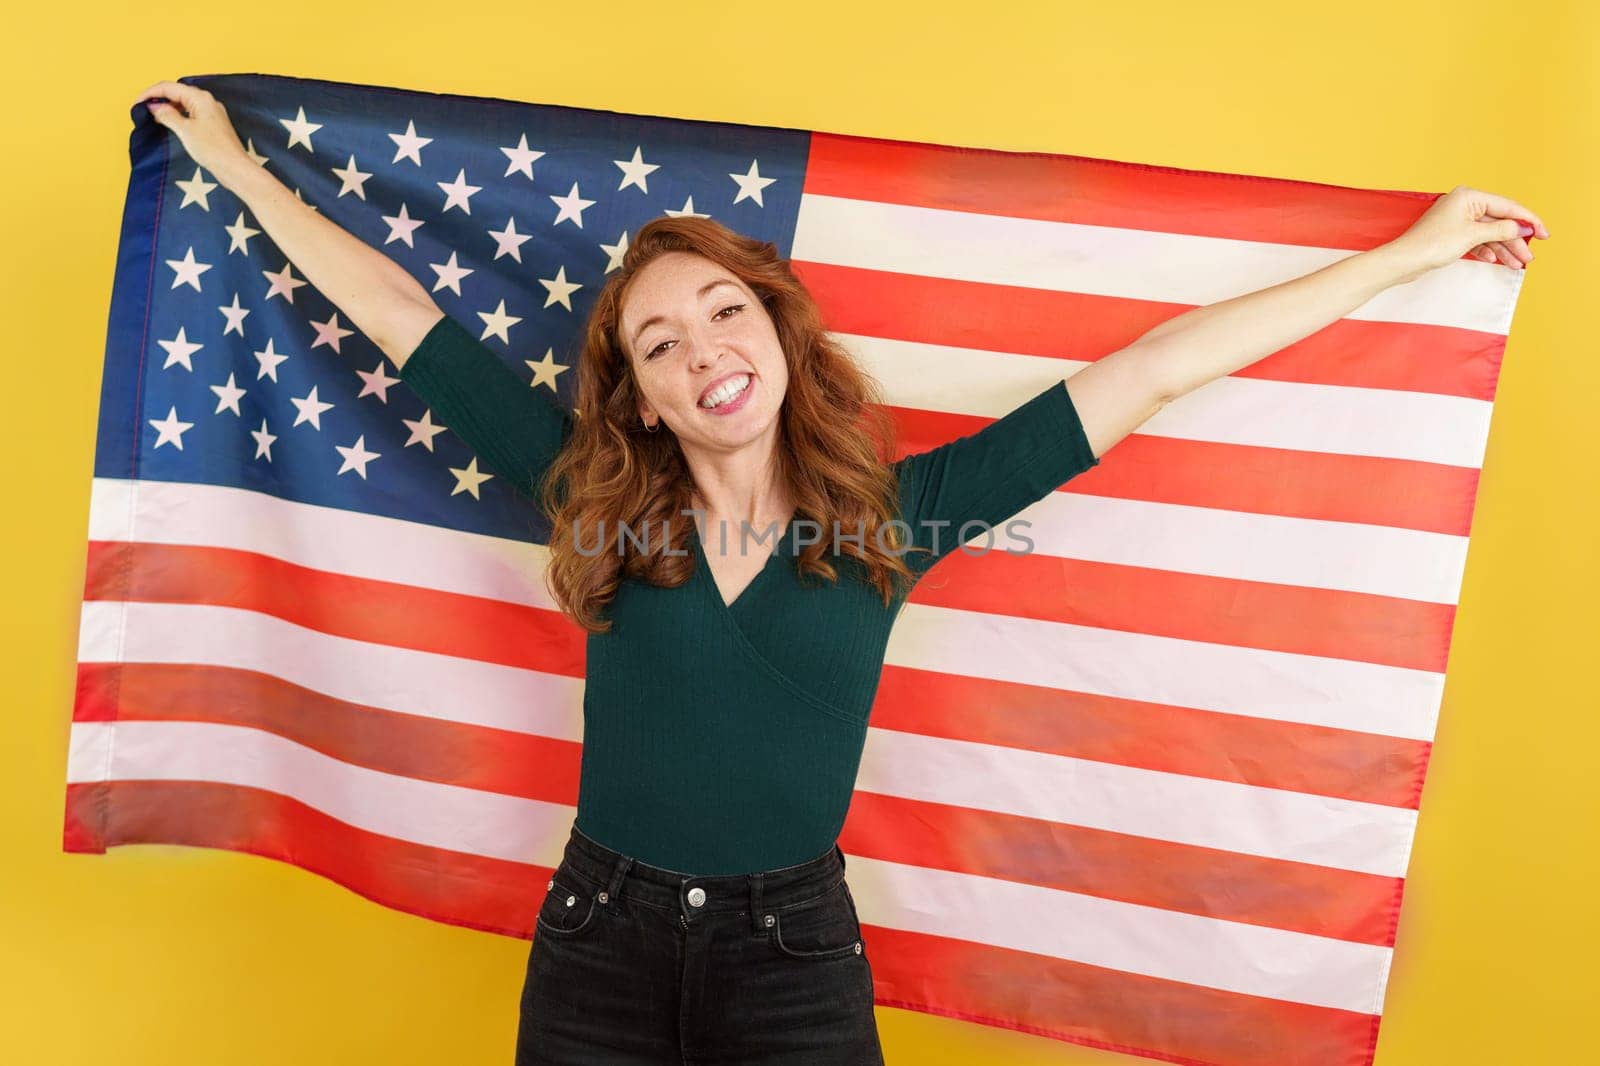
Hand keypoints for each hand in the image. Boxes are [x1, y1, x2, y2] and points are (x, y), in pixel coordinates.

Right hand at [131, 80, 250, 185]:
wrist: (234, 168)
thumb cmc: (213, 149)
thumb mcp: (184, 130)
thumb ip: (167, 115)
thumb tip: (155, 106)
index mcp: (200, 98)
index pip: (169, 87)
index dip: (150, 93)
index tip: (137, 103)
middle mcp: (207, 102)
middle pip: (177, 92)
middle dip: (159, 98)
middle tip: (143, 109)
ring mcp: (211, 113)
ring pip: (184, 103)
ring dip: (168, 107)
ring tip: (153, 117)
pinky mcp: (213, 124)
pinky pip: (191, 113)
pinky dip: (178, 115)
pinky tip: (170, 123)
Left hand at [1387, 185, 1549, 278]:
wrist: (1404, 261)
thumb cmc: (1432, 244)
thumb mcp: (1473, 236)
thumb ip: (1501, 230)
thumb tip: (1521, 228)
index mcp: (1469, 196)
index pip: (1507, 206)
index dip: (1528, 221)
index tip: (1544, 234)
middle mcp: (1464, 204)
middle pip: (1499, 222)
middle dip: (1515, 240)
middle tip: (1529, 257)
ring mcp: (1457, 219)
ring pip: (1489, 233)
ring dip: (1504, 248)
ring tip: (1517, 264)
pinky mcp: (1452, 234)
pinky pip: (1477, 240)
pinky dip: (1487, 250)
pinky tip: (1496, 260)